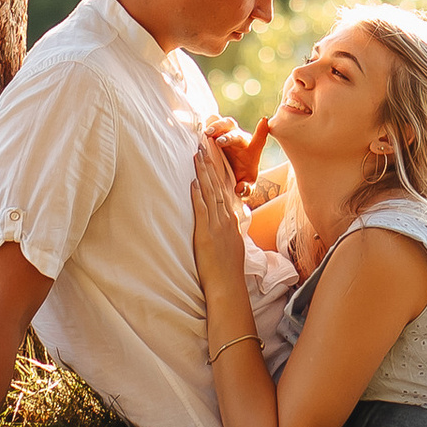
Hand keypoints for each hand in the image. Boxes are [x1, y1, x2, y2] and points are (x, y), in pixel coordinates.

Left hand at [191, 134, 254, 298]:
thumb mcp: (233, 243)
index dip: (219, 167)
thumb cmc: (228, 268)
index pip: (225, 186)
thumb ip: (229, 227)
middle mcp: (226, 218)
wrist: (228, 286)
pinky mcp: (206, 233)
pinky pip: (202, 210)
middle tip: (205, 141)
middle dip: (211, 161)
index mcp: (232, 219)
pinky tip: (193, 181)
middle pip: (218, 183)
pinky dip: (197, 194)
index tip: (214, 150)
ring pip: (210, 192)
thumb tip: (226, 217)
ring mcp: (217, 224)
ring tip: (198, 153)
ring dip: (203, 171)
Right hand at [203, 113, 271, 189]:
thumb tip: (240, 188)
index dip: (261, 130)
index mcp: (251, 150)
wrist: (232, 173)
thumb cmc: (242, 177)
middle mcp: (240, 139)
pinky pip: (213, 122)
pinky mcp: (216, 132)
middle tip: (219, 142)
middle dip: (228, 136)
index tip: (264, 120)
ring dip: (217, 126)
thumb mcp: (247, 186)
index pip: (259, 140)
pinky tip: (199, 128)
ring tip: (207, 134)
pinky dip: (207, 123)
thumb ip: (247, 189)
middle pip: (237, 132)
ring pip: (226, 123)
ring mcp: (228, 133)